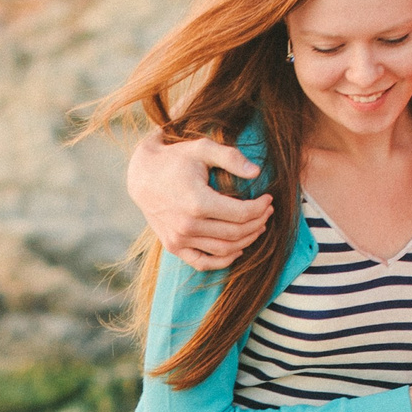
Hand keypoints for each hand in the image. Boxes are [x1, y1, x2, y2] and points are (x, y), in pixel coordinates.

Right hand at [127, 135, 272, 270]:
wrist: (142, 175)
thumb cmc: (176, 159)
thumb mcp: (203, 148)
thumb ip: (231, 157)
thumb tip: (257, 172)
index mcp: (197, 202)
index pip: (241, 213)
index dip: (260, 208)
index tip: (269, 198)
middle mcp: (187, 225)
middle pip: (236, 233)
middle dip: (258, 222)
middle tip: (267, 211)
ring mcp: (179, 239)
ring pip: (224, 250)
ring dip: (247, 240)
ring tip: (258, 226)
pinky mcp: (173, 246)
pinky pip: (203, 263)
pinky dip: (224, 260)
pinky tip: (238, 249)